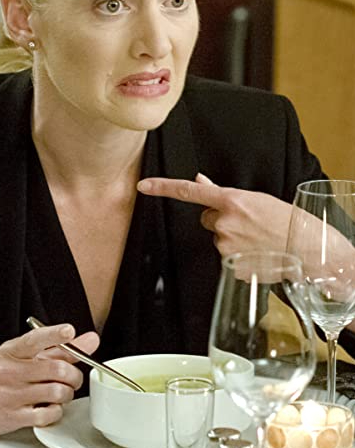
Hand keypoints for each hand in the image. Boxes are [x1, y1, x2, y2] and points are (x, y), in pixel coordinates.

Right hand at [0, 323, 99, 435]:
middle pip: (56, 369)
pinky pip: (47, 414)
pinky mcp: (12, 417)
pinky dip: (56, 411)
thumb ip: (56, 348)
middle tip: (72, 378)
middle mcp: (11, 371)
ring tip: (61, 393)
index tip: (68, 331)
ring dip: (67, 394)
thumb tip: (89, 340)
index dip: (54, 334)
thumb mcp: (20, 355)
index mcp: (12, 352)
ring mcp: (11, 394)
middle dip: (73, 375)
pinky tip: (50, 407)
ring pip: (57, 391)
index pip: (35, 339)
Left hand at [137, 172, 292, 256]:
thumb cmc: (284, 219)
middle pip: (206, 219)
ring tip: (255, 238)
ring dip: (231, 238)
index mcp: (231, 201)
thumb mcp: (255, 199)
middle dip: (221, 220)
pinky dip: (238, 255)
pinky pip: (226, 257)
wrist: (305, 247)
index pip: (188, 192)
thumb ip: (222, 192)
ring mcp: (226, 245)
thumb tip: (200, 181)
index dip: (162, 188)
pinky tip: (255, 252)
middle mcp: (224, 223)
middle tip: (247, 224)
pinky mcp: (230, 266)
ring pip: (217, 239)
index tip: (143, 186)